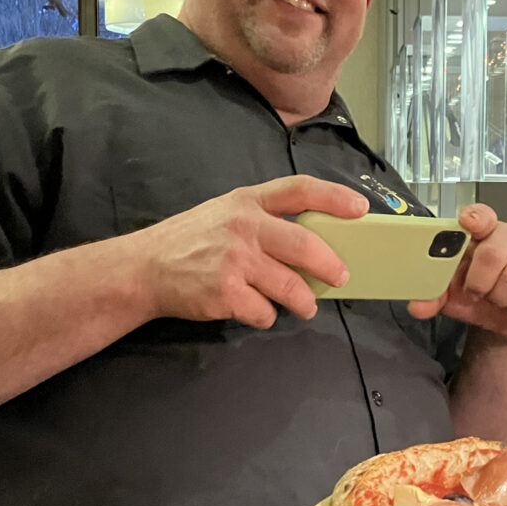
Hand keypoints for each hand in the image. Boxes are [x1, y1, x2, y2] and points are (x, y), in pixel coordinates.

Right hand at [130, 175, 367, 327]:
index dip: (334, 197)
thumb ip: (266, 219)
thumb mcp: (227, 212)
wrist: (145, 268)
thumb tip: (317, 242)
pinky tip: (256, 310)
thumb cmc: (194, 239)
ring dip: (304, 302)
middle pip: (306, 245)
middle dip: (331, 266)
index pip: (299, 190)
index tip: (361, 210)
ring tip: (305, 306)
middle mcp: (244, 226)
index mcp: (248, 201)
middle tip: (341, 277)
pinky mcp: (226, 293)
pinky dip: (267, 316)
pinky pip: (265, 311)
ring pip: (291, 287)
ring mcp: (235, 260)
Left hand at [407, 203, 506, 339]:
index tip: (468, 223)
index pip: (483, 215)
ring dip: (500, 298)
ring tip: (498, 300)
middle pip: (495, 251)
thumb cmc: (477, 296)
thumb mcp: (450, 297)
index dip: (476, 218)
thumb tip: (416, 306)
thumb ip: (432, 297)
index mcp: (484, 232)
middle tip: (476, 293)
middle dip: (480, 281)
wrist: (503, 321)